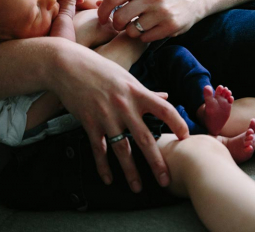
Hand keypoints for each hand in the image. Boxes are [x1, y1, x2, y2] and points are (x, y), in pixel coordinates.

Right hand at [50, 42, 188, 191]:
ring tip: (137, 187)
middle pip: (145, 138)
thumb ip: (147, 91)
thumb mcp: (126, 77)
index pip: (164, 109)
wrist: (68, 66)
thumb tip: (166, 97)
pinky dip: (103, 165)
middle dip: (156, 162)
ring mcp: (106, 116)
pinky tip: (108, 179)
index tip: (185, 137)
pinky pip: (98, 149)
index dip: (177, 123)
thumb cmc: (100, 69)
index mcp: (137, 92)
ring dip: (130, 171)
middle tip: (166, 180)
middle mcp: (124, 106)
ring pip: (122, 149)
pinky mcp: (89, 122)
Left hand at [97, 0, 202, 41]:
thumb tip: (97, 4)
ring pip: (132, 30)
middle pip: (120, 17)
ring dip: (131, 31)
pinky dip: (143, 37)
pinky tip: (149, 30)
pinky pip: (145, 38)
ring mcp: (162, 12)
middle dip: (116, 25)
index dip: (103, 11)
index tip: (102, 18)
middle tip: (120, 25)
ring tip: (138, 26)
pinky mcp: (170, 26)